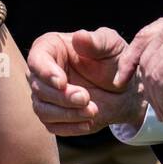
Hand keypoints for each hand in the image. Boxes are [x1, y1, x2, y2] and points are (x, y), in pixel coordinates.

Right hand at [28, 29, 145, 135]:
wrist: (126, 88)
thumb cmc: (115, 60)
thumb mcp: (111, 45)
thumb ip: (96, 41)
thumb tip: (80, 36)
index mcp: (51, 48)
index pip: (36, 59)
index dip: (45, 72)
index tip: (62, 82)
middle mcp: (43, 72)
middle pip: (38, 87)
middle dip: (62, 97)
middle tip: (86, 98)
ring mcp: (47, 95)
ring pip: (42, 109)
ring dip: (66, 114)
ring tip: (92, 111)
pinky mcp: (54, 115)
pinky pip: (52, 126)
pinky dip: (70, 127)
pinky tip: (88, 122)